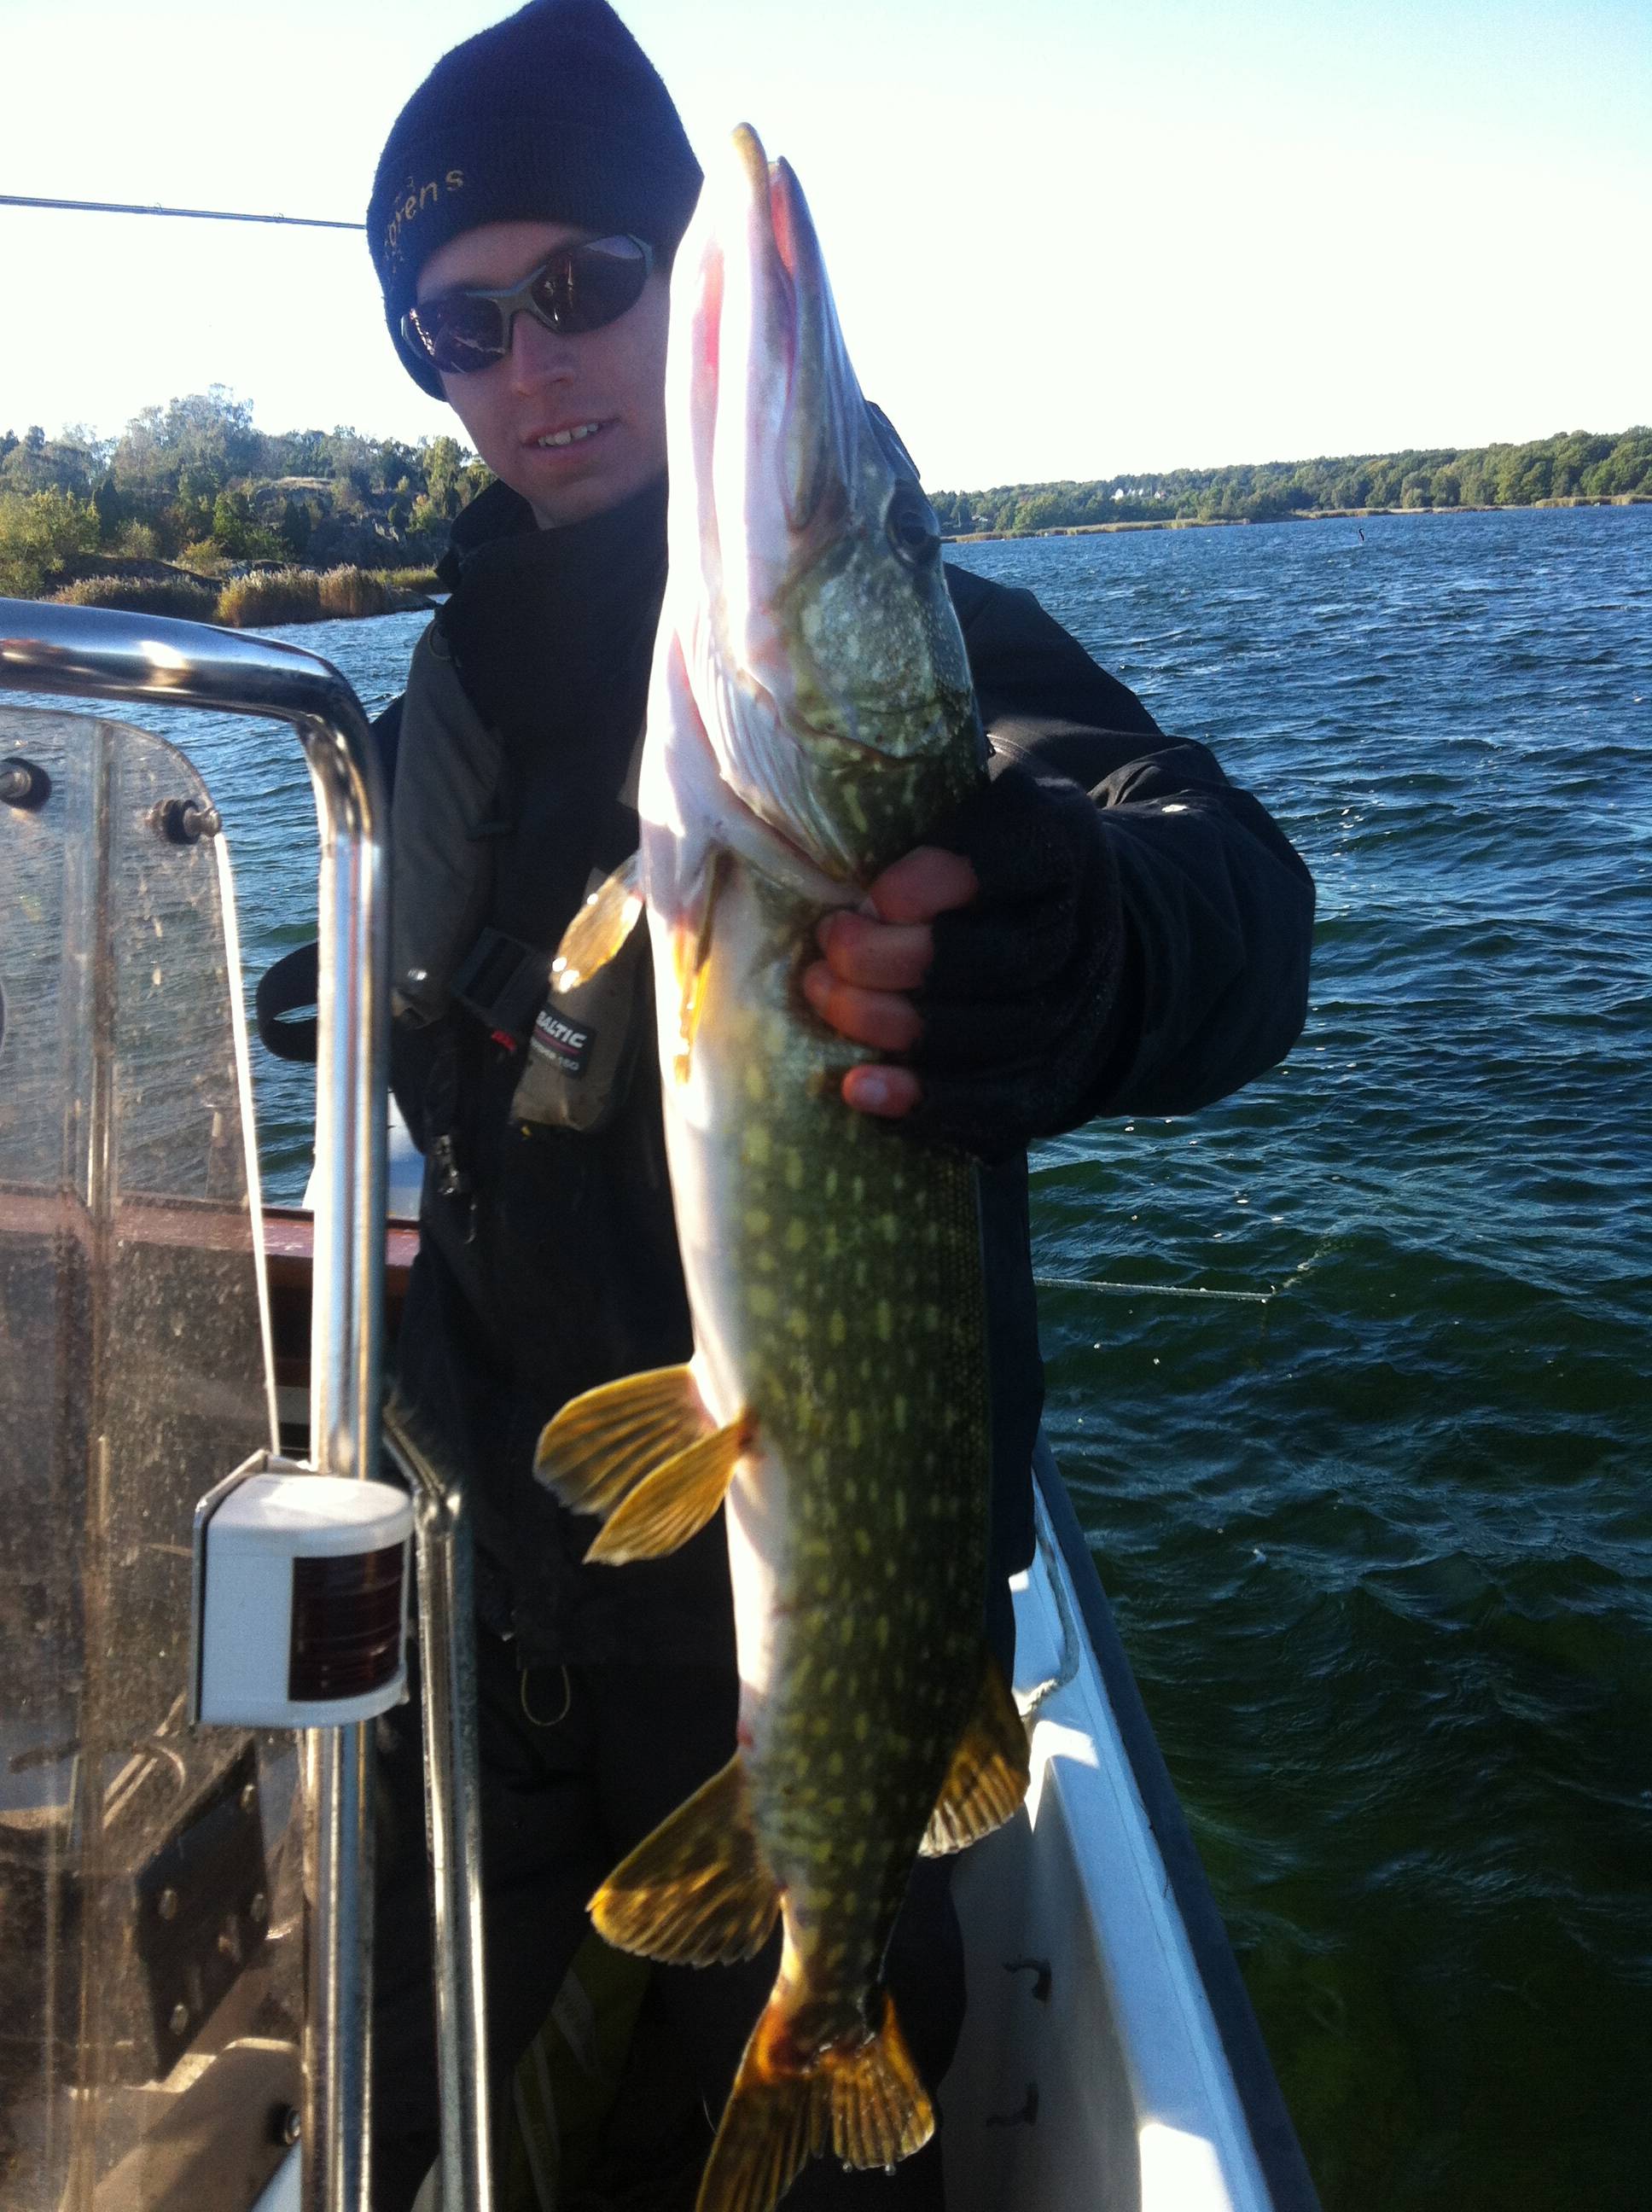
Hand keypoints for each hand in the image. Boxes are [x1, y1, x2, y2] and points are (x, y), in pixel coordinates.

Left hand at [803, 759, 1124, 1159]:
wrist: (1066, 936)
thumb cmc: (977, 863)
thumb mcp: (965, 805)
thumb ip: (913, 802)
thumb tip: (793, 787)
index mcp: (1058, 844)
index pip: (1016, 857)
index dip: (946, 879)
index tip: (877, 893)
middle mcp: (1076, 932)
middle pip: (999, 960)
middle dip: (900, 959)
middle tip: (830, 943)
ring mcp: (1068, 1014)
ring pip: (992, 1035)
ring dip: (894, 1025)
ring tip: (827, 997)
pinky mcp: (1046, 1081)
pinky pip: (993, 1106)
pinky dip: (924, 1101)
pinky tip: (859, 1087)